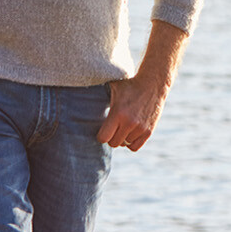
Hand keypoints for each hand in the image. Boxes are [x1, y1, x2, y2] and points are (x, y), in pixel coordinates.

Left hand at [98, 19, 188, 151]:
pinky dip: (131, 143)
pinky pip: (134, 147)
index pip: (103, 138)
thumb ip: (98, 94)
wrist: (153, 84)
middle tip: (113, 128)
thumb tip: (77, 91)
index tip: (103, 129)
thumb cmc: (129, 85)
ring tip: (122, 128)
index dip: (101, 135)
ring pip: (124, 144)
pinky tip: (130, 133)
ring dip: (122, 138)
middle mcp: (129, 123)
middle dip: (111, 137)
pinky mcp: (148, 131)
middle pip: (114, 143)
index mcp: (118, 113)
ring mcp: (140, 128)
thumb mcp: (112, 87)